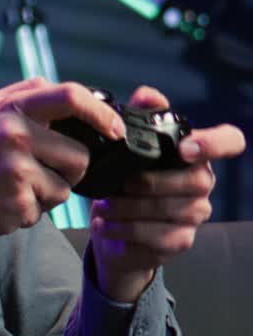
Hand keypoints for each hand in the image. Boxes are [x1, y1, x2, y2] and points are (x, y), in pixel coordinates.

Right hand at [0, 77, 126, 265]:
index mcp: (10, 108)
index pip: (70, 97)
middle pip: (79, 155)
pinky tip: (1, 204)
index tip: (114, 130)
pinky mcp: (16, 204)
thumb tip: (63, 90)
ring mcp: (17, 171)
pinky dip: (29, 212)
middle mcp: (15, 135)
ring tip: (12, 188)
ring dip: (47, 194)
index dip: (101, 114)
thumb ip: (23, 96)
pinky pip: (45, 211)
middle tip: (39, 173)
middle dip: (69, 170)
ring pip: (65, 188)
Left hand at [89, 85, 245, 302]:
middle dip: (152, 182)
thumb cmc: (124, 182)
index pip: (230, 141)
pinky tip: (106, 225)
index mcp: (194, 153)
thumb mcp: (125, 147)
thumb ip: (138, 116)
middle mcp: (202, 181)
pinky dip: (127, 229)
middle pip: (196, 180)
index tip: (185, 149)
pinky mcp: (181, 240)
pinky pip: (160, 236)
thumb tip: (148, 95)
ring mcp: (195, 213)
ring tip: (104, 206)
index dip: (215, 144)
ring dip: (132, 208)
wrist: (112, 228)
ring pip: (173, 209)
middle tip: (120, 184)